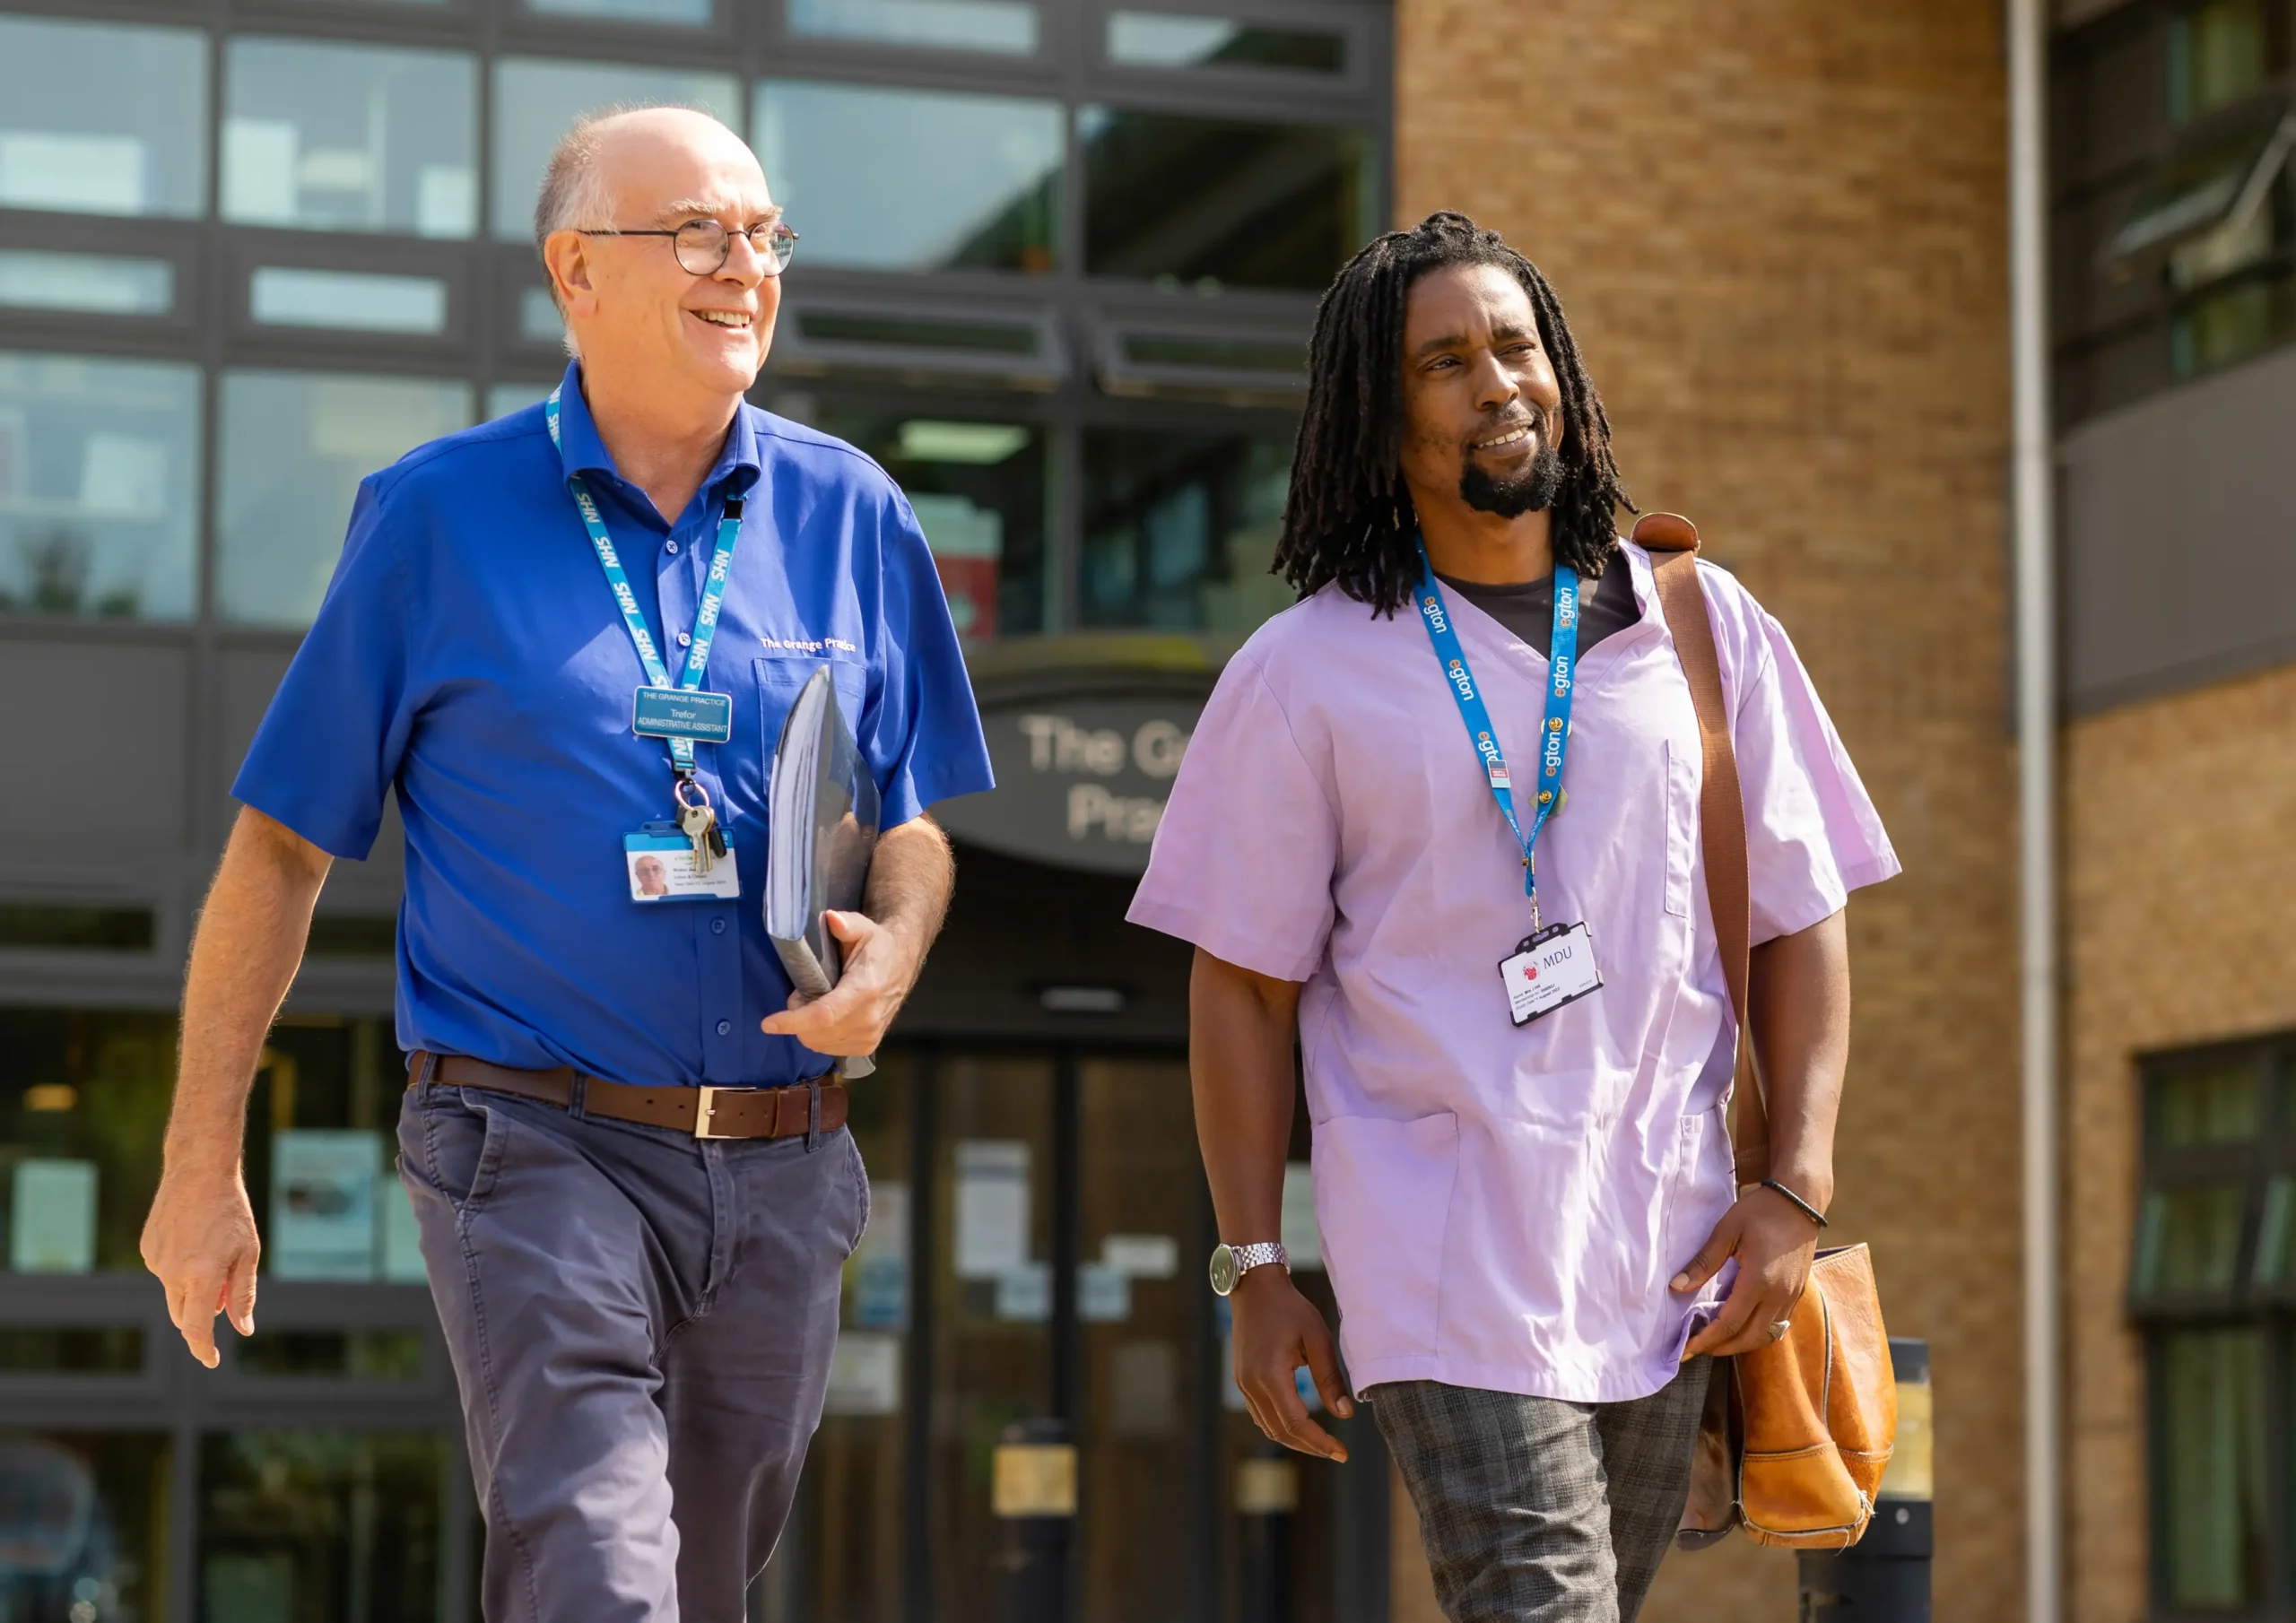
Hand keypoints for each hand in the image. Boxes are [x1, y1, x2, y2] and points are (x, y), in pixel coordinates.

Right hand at [140, 1164, 259, 1368]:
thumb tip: (242, 1329)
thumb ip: (242, 1294)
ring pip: (176, 1291)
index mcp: (201, 1275)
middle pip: (183, 1314)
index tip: (211, 1361)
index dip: (203, 1349)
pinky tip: (194, 1239)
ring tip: (213, 1251)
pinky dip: (181, 1268)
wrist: (198, 1172)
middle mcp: (172, 1272)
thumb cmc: (231, 1212)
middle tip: (223, 1297)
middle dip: (201, 1316)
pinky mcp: (147, 1250)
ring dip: (194, 1287)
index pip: (196, 1328)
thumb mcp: (247, 1252)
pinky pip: (166, 1271)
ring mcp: (155, 1261)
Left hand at [760, 910, 918, 1055]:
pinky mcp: (867, 1045)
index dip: (794, 1021)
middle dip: (796, 1017)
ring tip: (814, 1003)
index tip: (768, 1023)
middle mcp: (869, 1019)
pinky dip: (819, 1036)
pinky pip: (829, 1049)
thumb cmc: (877, 947)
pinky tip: (825, 1018)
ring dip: (807, 1027)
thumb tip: (830, 918)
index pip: (824, 1015)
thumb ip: (847, 924)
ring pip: (819, 1043)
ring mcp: (869, 1035)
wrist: (901, 964)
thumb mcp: (864, 928)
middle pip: (816, 1032)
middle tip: (800, 994)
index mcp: (865, 990)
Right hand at [1231, 1267, 1353, 1461]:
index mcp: (1270, 1375)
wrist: (1255, 1288)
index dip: (1319, 1442)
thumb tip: (1344, 1415)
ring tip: (1322, 1443)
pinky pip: (1260, 1414)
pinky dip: (1281, 1426)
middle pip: (1280, 1431)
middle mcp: (1251, 1384)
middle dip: (1310, 1446)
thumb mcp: (1317, 1338)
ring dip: (1295, 1439)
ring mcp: (1243, 1384)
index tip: (1342, 1452)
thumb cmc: (1290, 1309)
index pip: (1296, 1423)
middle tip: (1337, 1452)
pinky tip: (1300, 1425)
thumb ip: (1330, 1378)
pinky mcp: (1242, 1380)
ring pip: (1268, 1427)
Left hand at [1671, 1185, 1822, 1358]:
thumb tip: (1676, 1287)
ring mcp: (1791, 1296)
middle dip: (1720, 1348)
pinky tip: (1740, 1325)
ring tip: (1715, 1340)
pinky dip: (1756, 1332)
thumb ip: (1703, 1263)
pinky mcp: (1798, 1293)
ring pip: (1766, 1336)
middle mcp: (1779, 1296)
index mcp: (1759, 1281)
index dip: (1705, 1340)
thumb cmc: (1760, 1211)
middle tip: (1695, 1348)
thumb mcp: (1726, 1231)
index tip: (1685, 1350)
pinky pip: (1777, 1325)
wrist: (1800, 1200)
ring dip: (1739, 1343)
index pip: (1729, 1324)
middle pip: (1748, 1338)